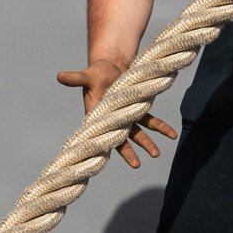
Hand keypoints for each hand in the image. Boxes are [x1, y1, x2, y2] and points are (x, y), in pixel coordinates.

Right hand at [56, 57, 176, 167]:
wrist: (110, 67)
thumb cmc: (96, 73)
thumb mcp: (87, 75)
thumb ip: (76, 78)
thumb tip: (59, 76)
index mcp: (97, 114)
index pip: (102, 133)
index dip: (106, 145)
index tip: (108, 157)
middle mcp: (113, 119)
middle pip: (121, 138)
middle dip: (129, 151)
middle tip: (136, 165)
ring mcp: (126, 116)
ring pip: (138, 132)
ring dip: (148, 143)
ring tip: (157, 154)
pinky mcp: (138, 108)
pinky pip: (150, 120)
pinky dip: (161, 127)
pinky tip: (172, 134)